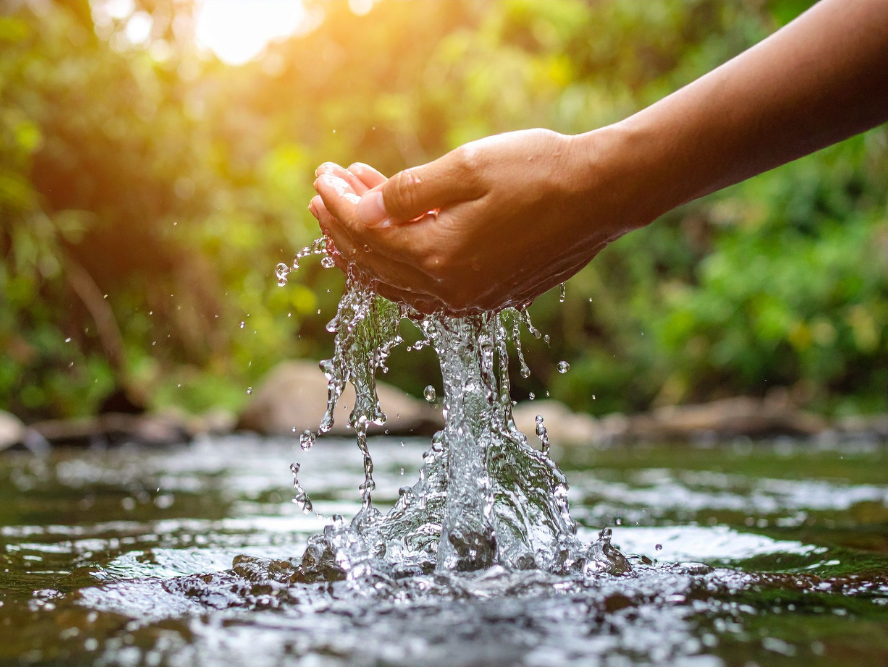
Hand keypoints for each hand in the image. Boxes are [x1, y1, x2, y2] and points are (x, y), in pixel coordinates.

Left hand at [311, 129, 639, 313]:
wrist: (603, 193)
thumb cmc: (538, 171)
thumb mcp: (466, 168)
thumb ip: (407, 194)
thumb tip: (360, 212)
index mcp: (441, 259)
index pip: (367, 236)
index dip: (338, 204)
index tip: (322, 176)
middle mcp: (452, 291)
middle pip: (375, 264)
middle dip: (342, 227)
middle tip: (323, 192)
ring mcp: (472, 299)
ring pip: (398, 282)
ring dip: (367, 247)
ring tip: (347, 212)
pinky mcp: (490, 294)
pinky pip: (426, 289)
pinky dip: (400, 264)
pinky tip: (392, 240)